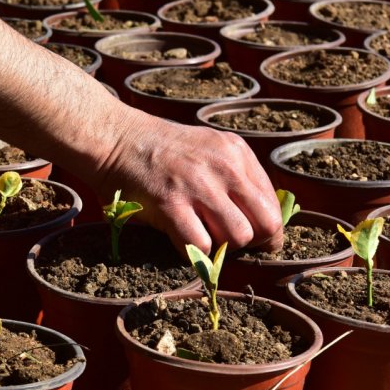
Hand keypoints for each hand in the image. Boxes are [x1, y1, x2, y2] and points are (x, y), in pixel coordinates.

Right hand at [95, 109, 283, 253]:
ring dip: (221, 247)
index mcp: (237, 153)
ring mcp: (198, 187)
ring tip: (202, 237)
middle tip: (229, 242)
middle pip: (265, 226)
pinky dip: (193, 251)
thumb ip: (236, 175)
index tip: (250, 237)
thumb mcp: (209, 147)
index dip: (266, 230)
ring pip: (237, 238)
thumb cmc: (161, 149)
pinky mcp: (171, 205)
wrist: (116, 138)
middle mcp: (224, 168)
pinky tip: (180, 239)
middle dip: (250, 242)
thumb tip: (259, 220)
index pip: (273, 206)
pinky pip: (201, 246)